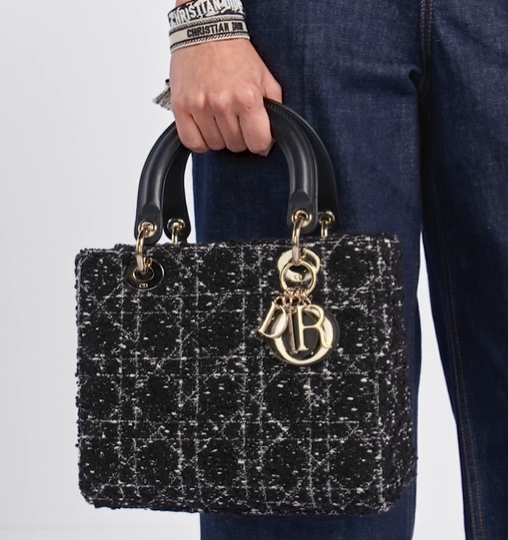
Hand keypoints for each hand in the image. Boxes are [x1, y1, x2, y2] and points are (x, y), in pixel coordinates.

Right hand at [169, 38, 281, 154]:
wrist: (205, 31)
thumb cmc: (235, 55)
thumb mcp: (265, 78)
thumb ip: (273, 109)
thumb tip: (270, 140)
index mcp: (247, 97)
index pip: (258, 143)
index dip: (260, 142)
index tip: (256, 135)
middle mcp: (222, 103)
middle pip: (236, 146)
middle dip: (239, 136)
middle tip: (236, 119)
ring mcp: (199, 106)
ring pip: (215, 145)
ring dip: (219, 137)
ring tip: (219, 117)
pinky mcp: (181, 107)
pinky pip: (192, 142)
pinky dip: (199, 140)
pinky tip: (205, 127)